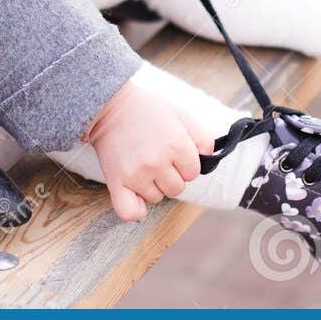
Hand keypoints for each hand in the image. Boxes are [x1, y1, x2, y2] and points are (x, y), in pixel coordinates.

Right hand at [81, 77, 216, 220]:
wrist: (110, 106)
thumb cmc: (147, 110)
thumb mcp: (181, 114)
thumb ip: (202, 137)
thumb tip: (210, 158)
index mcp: (177, 145)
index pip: (193, 173)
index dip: (185, 163)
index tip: (173, 152)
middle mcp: (158, 162)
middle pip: (177, 188)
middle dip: (171, 175)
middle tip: (157, 157)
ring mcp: (137, 175)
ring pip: (156, 198)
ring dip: (152, 186)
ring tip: (142, 165)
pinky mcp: (117, 183)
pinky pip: (131, 212)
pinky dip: (136, 209)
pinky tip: (136, 194)